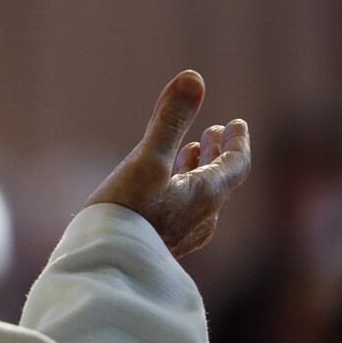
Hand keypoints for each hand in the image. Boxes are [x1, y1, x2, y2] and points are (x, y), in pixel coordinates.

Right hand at [85, 70, 250, 258]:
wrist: (104, 265)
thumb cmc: (127, 212)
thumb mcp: (148, 159)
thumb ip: (170, 120)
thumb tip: (193, 76)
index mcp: (206, 196)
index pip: (236, 165)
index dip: (238, 142)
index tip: (236, 123)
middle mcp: (201, 217)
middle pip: (219, 181)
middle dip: (216, 153)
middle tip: (213, 132)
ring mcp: (182, 234)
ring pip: (200, 197)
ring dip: (197, 171)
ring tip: (189, 153)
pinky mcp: (161, 244)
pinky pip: (182, 211)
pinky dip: (180, 189)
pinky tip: (160, 190)